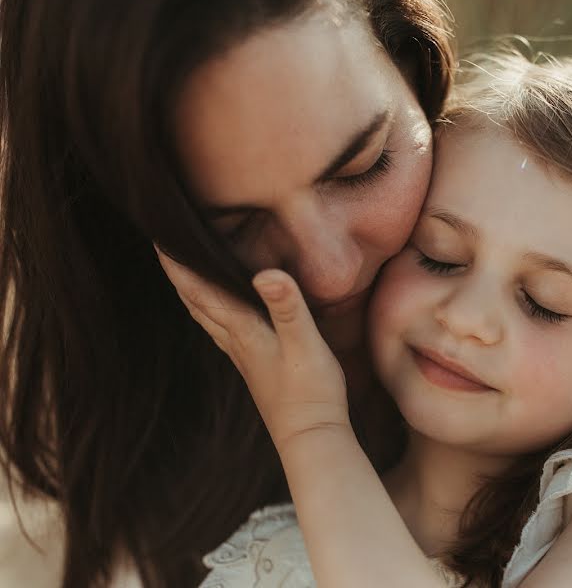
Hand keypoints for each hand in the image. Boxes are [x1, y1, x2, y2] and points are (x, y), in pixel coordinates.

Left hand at [156, 248, 349, 450]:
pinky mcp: (256, 366)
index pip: (202, 291)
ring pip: (207, 319)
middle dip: (178, 274)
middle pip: (197, 303)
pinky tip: (220, 314)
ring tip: (182, 274)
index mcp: (243, 331)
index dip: (179, 265)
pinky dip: (212, 313)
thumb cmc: (310, 392)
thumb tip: (266, 273)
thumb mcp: (305, 343)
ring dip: (191, 294)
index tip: (159, 237)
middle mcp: (236, 342)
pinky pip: (223, 331)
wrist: (311, 436)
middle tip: (162, 247)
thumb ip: (288, 307)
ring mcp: (244, 357)